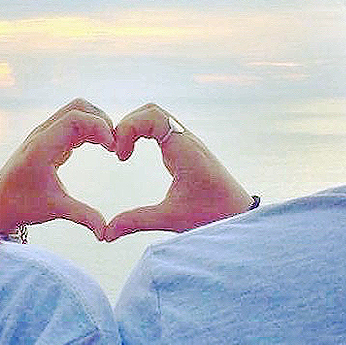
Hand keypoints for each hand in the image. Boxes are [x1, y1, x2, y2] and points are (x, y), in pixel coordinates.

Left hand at [0, 99, 114, 237]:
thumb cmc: (22, 206)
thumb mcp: (55, 209)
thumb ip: (83, 216)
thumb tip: (106, 234)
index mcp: (41, 147)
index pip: (75, 118)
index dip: (99, 128)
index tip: (113, 149)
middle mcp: (42, 134)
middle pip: (78, 107)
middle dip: (101, 121)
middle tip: (115, 146)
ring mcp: (44, 134)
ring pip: (76, 112)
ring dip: (97, 124)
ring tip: (111, 147)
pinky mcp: (48, 138)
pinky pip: (73, 123)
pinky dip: (90, 129)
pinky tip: (101, 147)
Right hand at [102, 103, 252, 240]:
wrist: (239, 214)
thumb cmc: (211, 214)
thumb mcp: (171, 218)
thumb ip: (137, 221)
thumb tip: (107, 233)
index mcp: (184, 149)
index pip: (153, 116)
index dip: (129, 128)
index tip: (120, 156)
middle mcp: (186, 140)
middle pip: (151, 111)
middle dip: (127, 125)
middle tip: (117, 152)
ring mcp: (187, 142)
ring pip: (156, 117)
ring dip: (134, 128)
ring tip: (123, 153)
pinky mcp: (185, 149)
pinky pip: (160, 128)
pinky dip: (142, 134)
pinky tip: (133, 155)